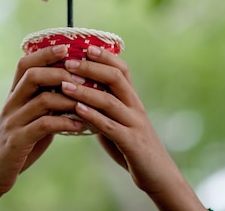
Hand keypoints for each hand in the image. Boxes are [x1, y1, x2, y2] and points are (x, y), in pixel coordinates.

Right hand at [0, 45, 83, 210]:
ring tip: (88, 100)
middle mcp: (11, 104)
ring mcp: (13, 122)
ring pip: (41, 99)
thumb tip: (72, 89)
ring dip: (68, 98)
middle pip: (32, 75)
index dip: (45, 53)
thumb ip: (46, 105)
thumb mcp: (30, 120)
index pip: (25, 64)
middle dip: (60, 70)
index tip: (68, 46)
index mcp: (13, 96)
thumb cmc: (17, 145)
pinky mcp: (17, 141)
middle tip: (83, 75)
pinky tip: (80, 126)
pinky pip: (44, 126)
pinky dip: (65, 123)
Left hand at [61, 46, 206, 210]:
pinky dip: (92, 116)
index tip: (84, 45)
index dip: (104, 56)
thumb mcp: (119, 124)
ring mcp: (135, 124)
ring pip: (110, 100)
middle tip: (68, 61)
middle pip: (116, 78)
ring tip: (64, 83)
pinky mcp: (132, 143)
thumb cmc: (133, 149)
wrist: (159, 177)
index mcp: (132, 100)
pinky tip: (76, 110)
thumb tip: (78, 96)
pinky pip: (110, 126)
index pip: (121, 69)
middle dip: (91, 67)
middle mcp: (136, 107)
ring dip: (85, 90)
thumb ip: (103, 109)